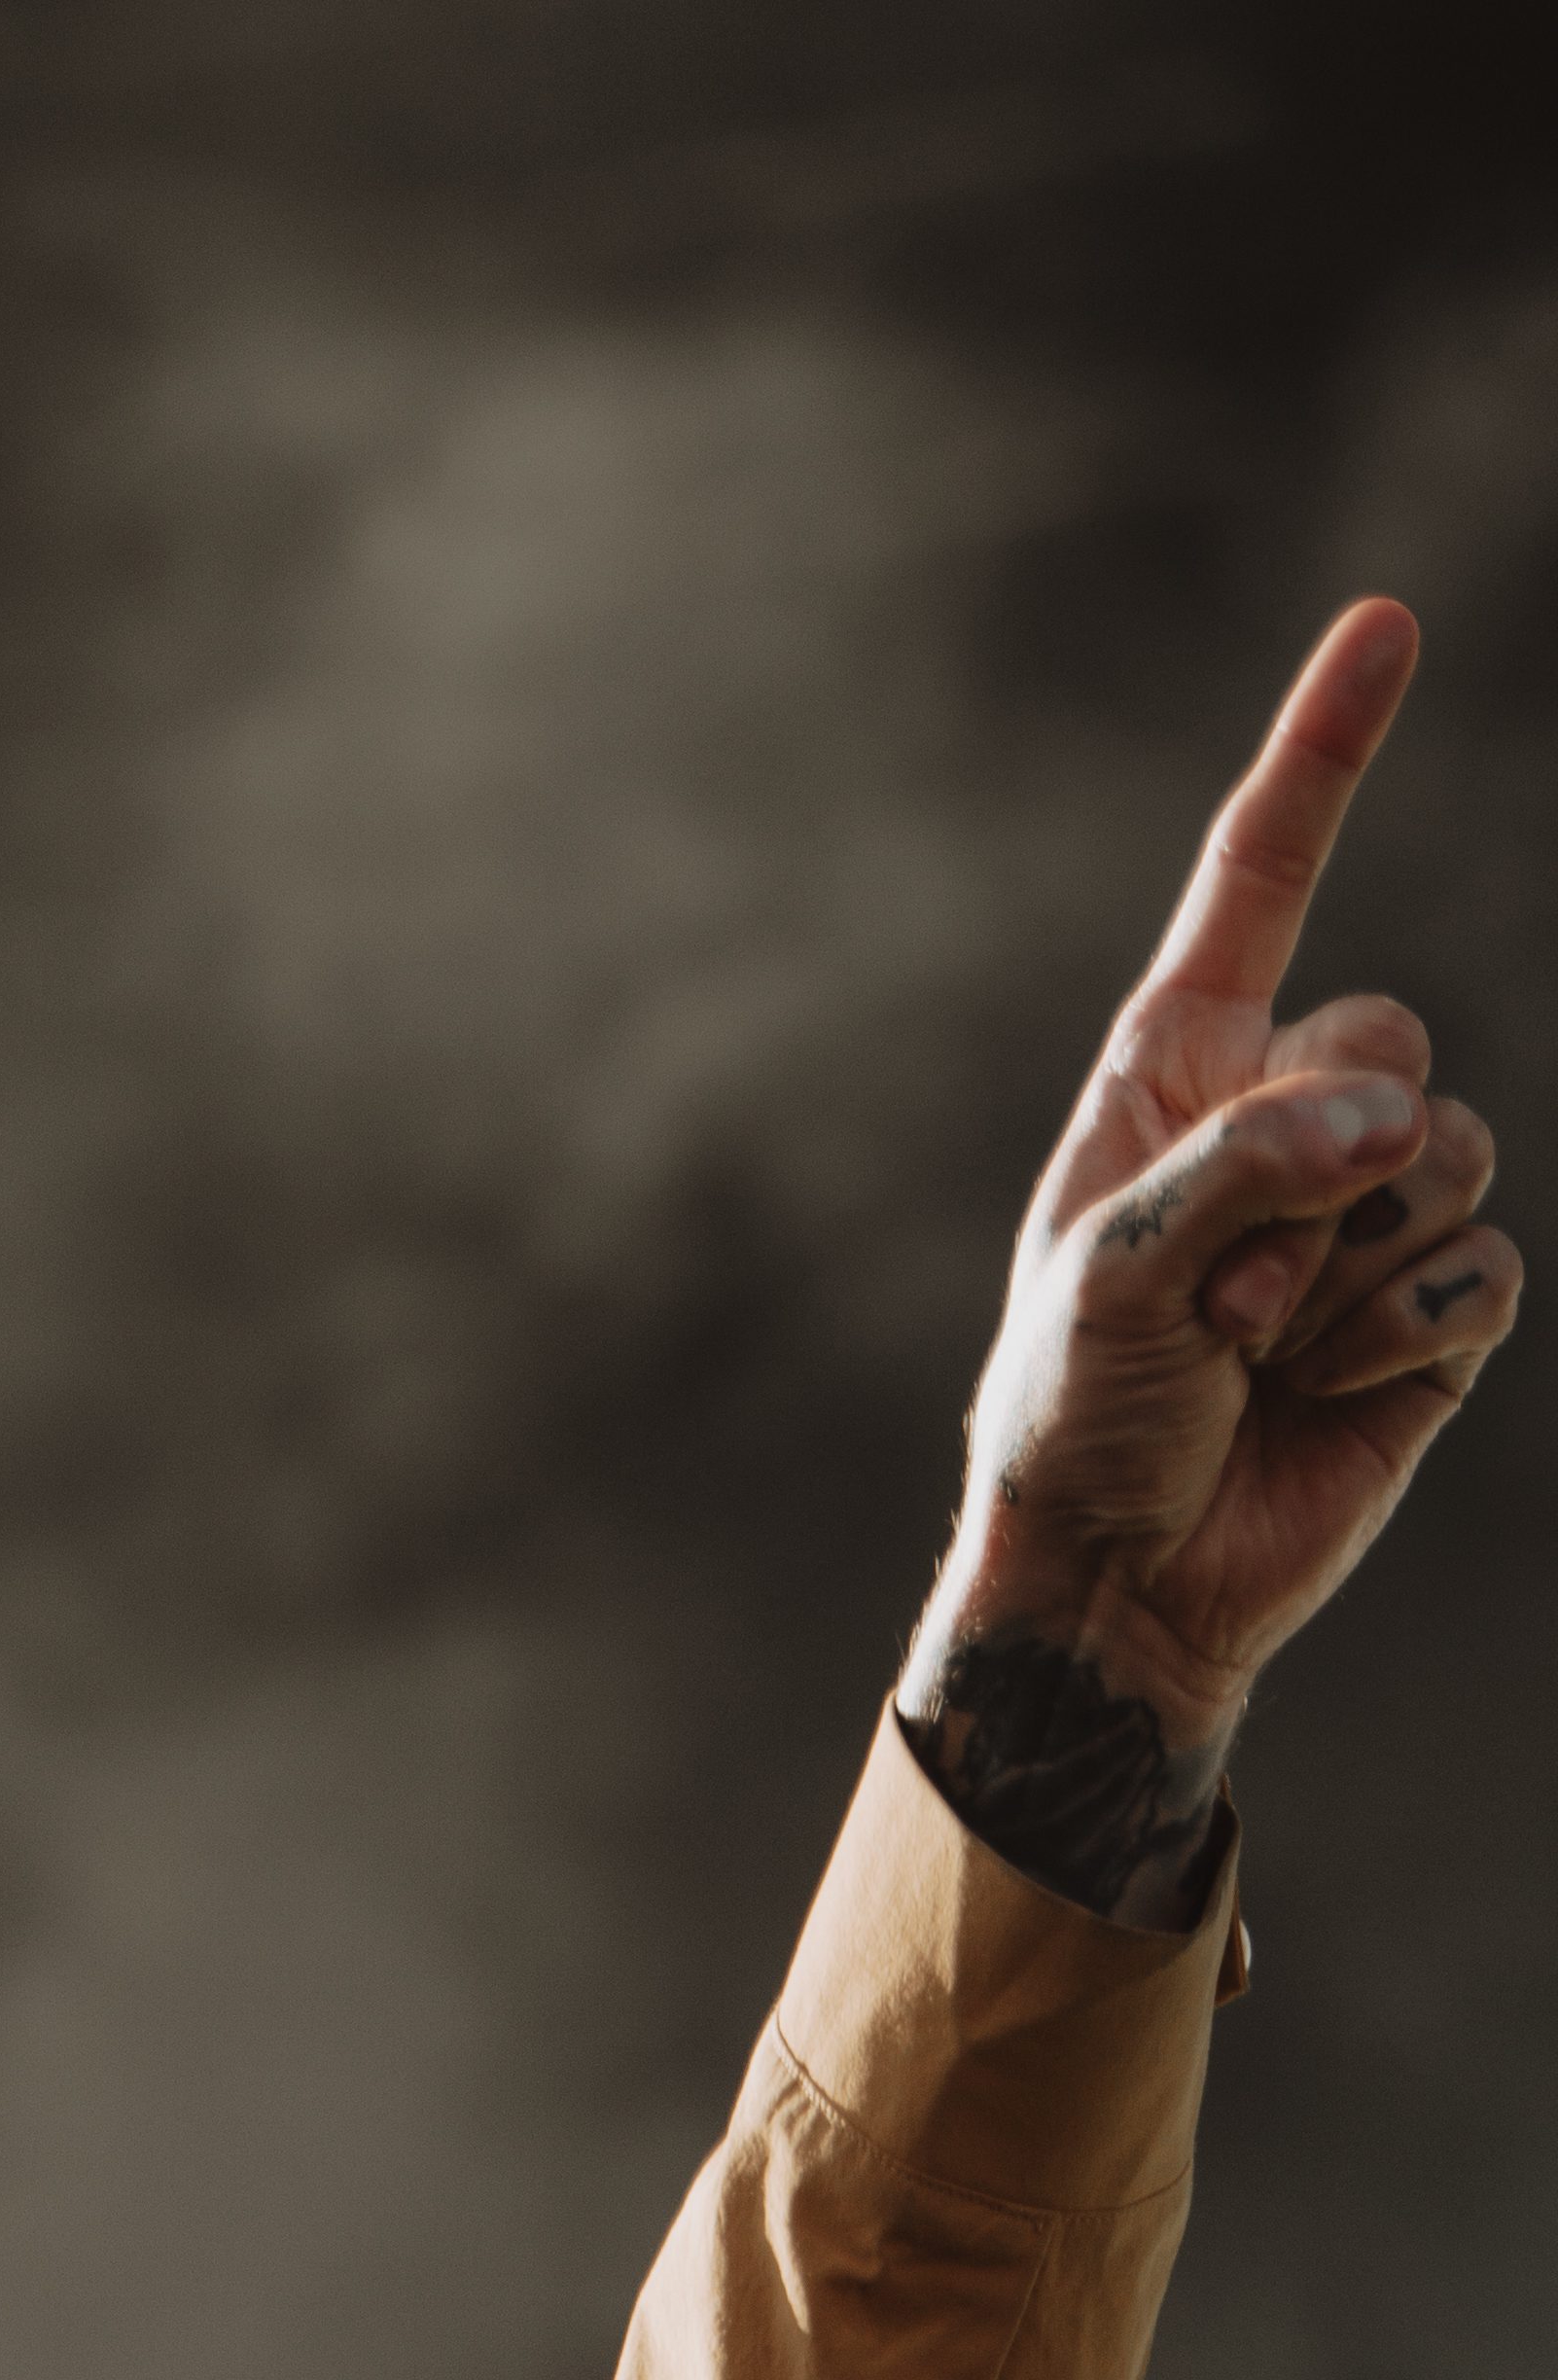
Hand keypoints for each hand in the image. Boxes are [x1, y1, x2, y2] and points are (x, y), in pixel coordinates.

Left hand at [902, 596, 1517, 1925]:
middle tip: (1216, 1300)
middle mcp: (1284, 1118)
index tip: (1384, 624)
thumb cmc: (1075, 1417)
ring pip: (1450, 1157)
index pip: (1260, 879)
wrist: (1117, 1580)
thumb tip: (1394, 1127)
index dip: (1324, 753)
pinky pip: (1480, 1268)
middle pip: (1390, 1040)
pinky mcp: (1431, 1306)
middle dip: (1312, 1172)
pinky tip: (1326, 1391)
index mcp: (1176, 1073)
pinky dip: (1402, 1336)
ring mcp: (1371, 1211)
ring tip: (1254, 1354)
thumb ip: (1242, 1168)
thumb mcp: (1112, 1277)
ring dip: (1343, 1273)